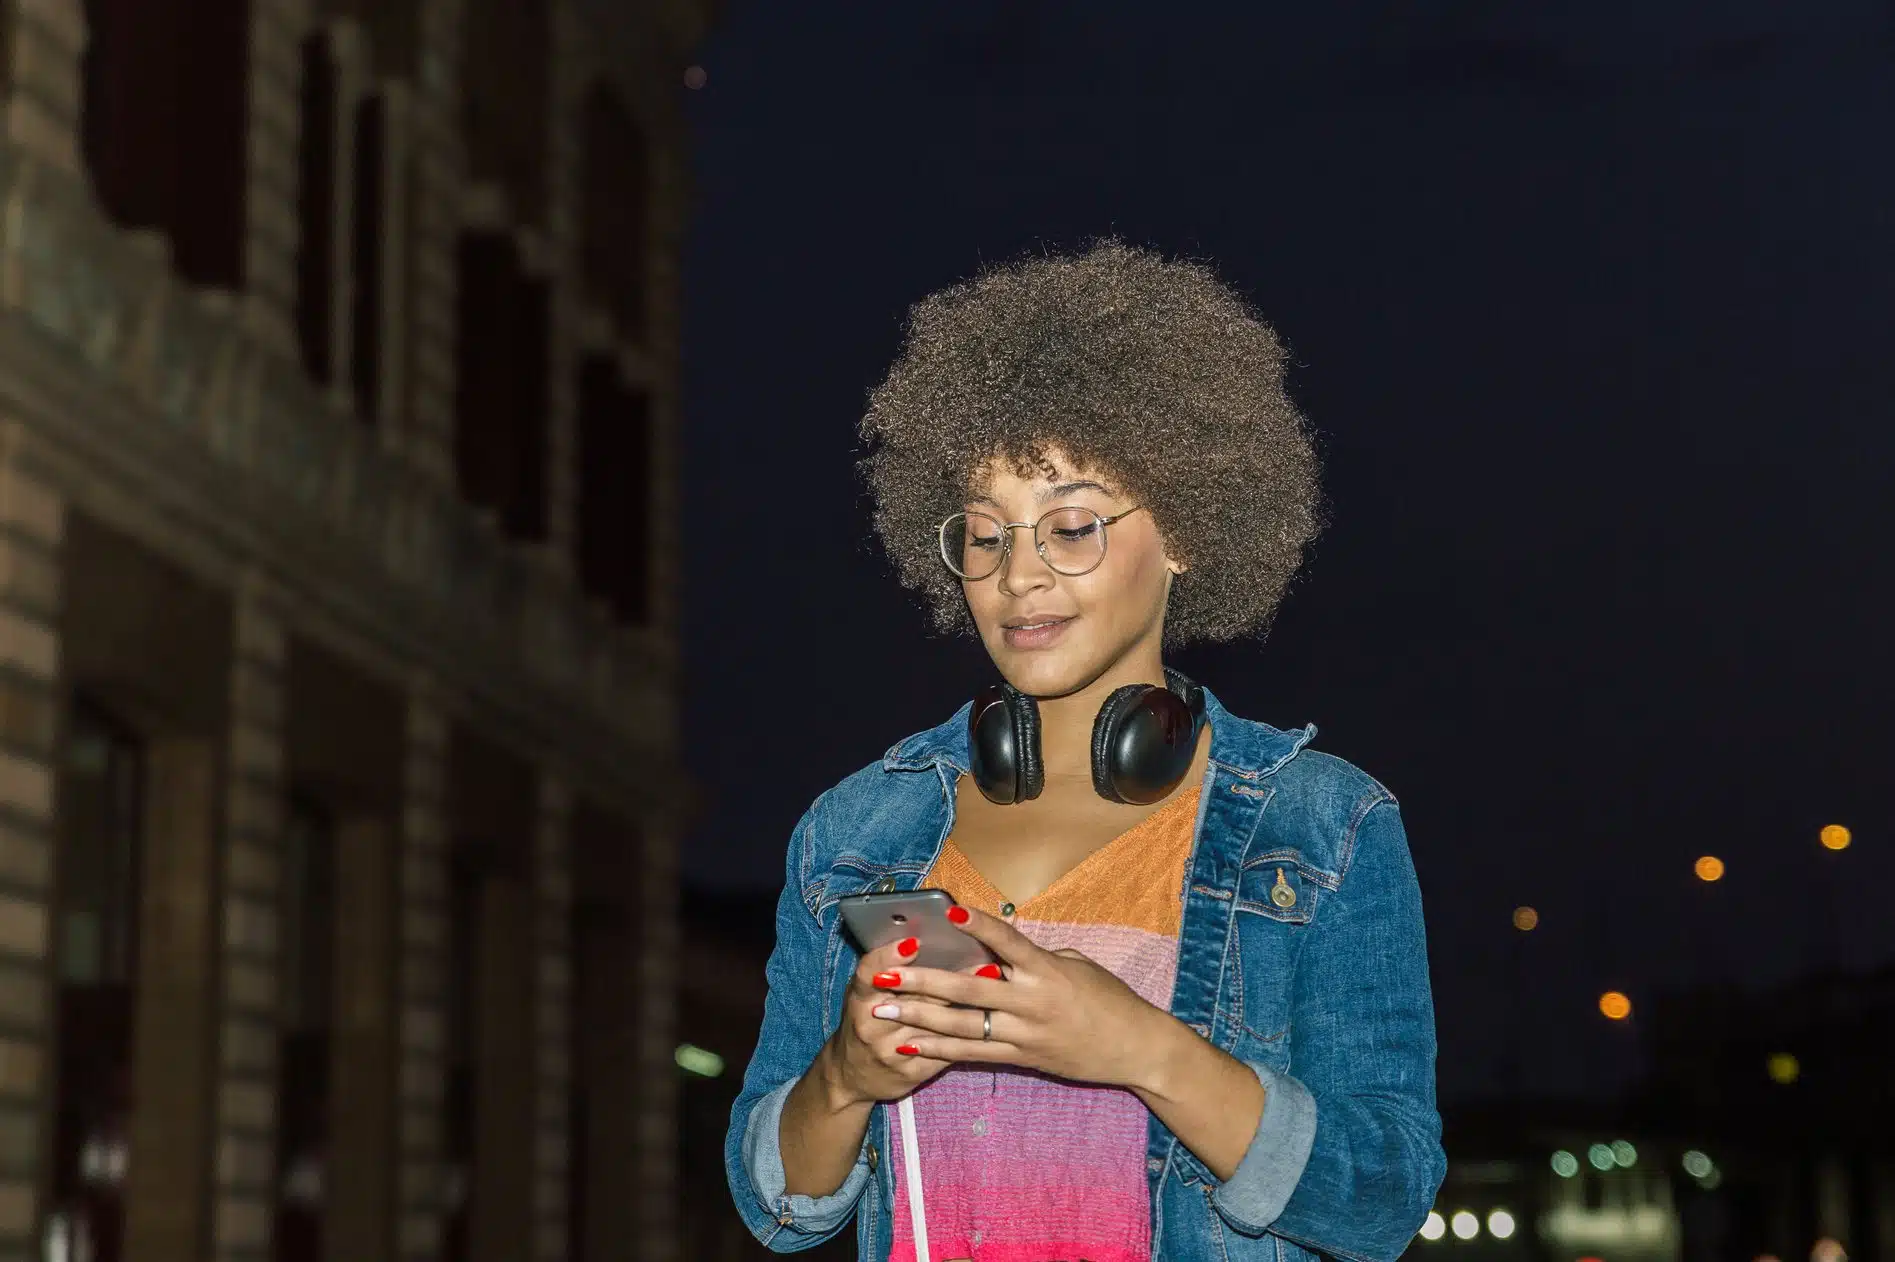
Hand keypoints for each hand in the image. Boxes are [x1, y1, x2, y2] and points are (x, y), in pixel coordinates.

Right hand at [818, 935, 981, 1107]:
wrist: (855, 1074)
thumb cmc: (867, 1019)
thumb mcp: (867, 993)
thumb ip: (888, 970)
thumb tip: (924, 934)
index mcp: (859, 1000)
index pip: (869, 975)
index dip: (888, 958)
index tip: (913, 942)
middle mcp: (873, 1027)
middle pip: (914, 999)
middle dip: (950, 978)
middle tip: (982, 956)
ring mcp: (894, 1053)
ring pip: (937, 1025)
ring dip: (970, 1002)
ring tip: (996, 979)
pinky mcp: (914, 1072)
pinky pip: (947, 1050)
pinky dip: (971, 1031)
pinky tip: (995, 1014)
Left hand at [865, 906, 1170, 1088]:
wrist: (1135, 1049)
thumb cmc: (1110, 999)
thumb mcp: (1077, 965)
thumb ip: (1036, 957)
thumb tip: (999, 950)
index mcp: (1048, 971)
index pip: (1007, 942)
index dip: (977, 926)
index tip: (946, 912)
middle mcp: (1032, 1002)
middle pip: (967, 989)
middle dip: (920, 981)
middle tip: (881, 973)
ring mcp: (1024, 1033)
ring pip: (961, 1026)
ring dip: (917, 1017)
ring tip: (880, 1010)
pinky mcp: (1022, 1058)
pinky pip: (973, 1054)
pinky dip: (939, 1048)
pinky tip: (911, 1044)